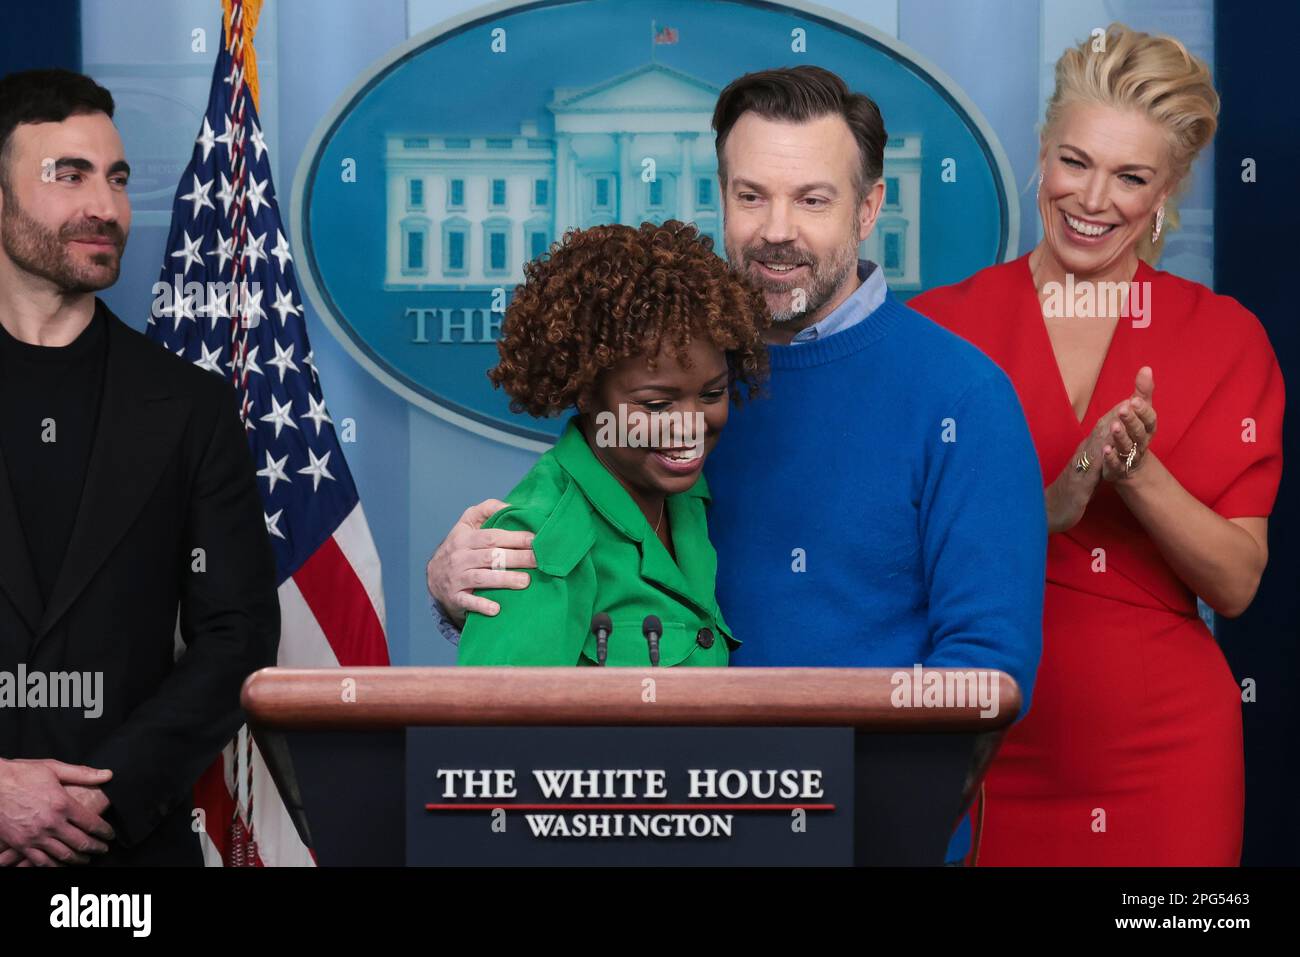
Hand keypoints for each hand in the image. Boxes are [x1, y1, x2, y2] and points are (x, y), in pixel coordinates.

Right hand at [0, 758, 115, 865]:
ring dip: (78, 859)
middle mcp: (51, 823)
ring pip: (63, 855)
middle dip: (95, 848)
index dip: (104, 832)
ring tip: (86, 859)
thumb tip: (109, 774)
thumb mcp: (54, 768)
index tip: (110, 835)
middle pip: (80, 842)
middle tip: (103, 849)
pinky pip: (41, 861)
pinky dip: (54, 866)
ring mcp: (35, 836)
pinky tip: (61, 865)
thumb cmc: (22, 774)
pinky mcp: (20, 844)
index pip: (92, 823)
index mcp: (62, 804)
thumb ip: (83, 774)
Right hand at [425, 499, 536, 624]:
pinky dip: (482, 605)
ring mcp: (456, 578)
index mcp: (465, 538)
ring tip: (526, 581)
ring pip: (482, 578)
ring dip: (504, 580)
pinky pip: (468, 601)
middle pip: (491, 556)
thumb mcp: (467, 523)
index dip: (514, 537)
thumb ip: (487, 509)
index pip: (492, 536)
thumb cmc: (460, 547)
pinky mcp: (455, 597)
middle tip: (538, 560)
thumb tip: (511, 505)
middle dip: (517, 558)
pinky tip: (497, 609)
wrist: (434, 576)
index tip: (535, 540)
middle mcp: (460, 557)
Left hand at [1100, 366, 1156, 481]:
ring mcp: (1130, 456)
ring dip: (1121, 437)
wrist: (1129, 463)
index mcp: (1148, 428)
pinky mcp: (1117, 468)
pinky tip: (1105, 449)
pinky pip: (1116, 464)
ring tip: (1114, 426)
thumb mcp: (1139, 411)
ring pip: (1127, 447)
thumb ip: (1143, 392)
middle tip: (1123, 409)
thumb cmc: (1135, 430)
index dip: (1143, 410)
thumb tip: (1146, 368)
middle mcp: (1141, 442)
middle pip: (1139, 432)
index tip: (1135, 400)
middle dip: (1131, 420)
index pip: (1150, 419)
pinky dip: (1111, 457)